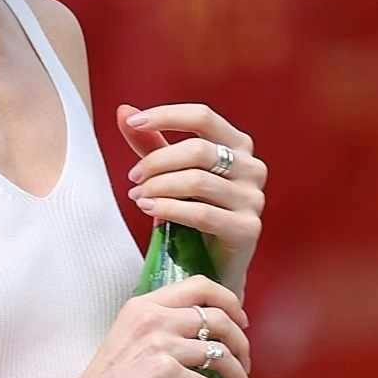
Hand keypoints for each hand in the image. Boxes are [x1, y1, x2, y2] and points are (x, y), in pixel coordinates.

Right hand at [51, 274, 251, 377]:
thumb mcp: (127, 342)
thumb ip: (156, 331)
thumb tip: (196, 339)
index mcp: (144, 306)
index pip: (199, 284)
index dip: (229, 300)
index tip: (241, 321)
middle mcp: (153, 318)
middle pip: (219, 317)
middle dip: (241, 343)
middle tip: (245, 364)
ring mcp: (160, 344)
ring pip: (221, 352)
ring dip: (240, 376)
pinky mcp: (165, 375)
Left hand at [118, 100, 267, 295]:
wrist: (212, 267)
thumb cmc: (192, 216)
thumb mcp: (171, 174)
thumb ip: (150, 144)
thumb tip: (123, 110)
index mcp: (238, 146)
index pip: (203, 117)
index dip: (166, 116)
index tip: (133, 124)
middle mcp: (252, 168)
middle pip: (197, 150)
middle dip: (157, 162)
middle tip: (132, 179)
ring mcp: (253, 199)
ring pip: (197, 182)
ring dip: (159, 187)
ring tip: (138, 197)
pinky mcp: (248, 229)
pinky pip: (201, 213)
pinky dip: (169, 209)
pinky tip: (149, 210)